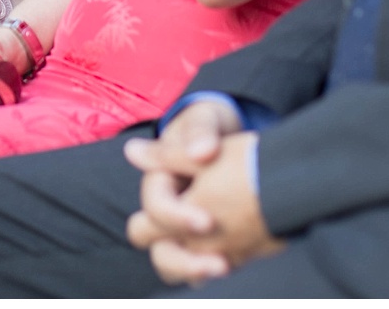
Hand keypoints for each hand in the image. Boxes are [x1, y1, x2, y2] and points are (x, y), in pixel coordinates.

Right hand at [127, 129, 281, 284]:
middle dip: (179, 254)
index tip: (208, 221)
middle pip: (150, 240)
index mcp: (158, 178)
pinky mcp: (204, 241)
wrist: (230, 138)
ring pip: (170, 261)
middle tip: (217, 259)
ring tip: (224, 268)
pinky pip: (199, 264)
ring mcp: (182, 227)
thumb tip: (200, 152)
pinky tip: (239, 265)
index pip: (155, 206)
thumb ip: (201, 132)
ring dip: (192, 268)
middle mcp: (164, 206)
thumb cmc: (211, 127)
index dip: (176, 216)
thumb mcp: (206, 119)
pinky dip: (214, 268)